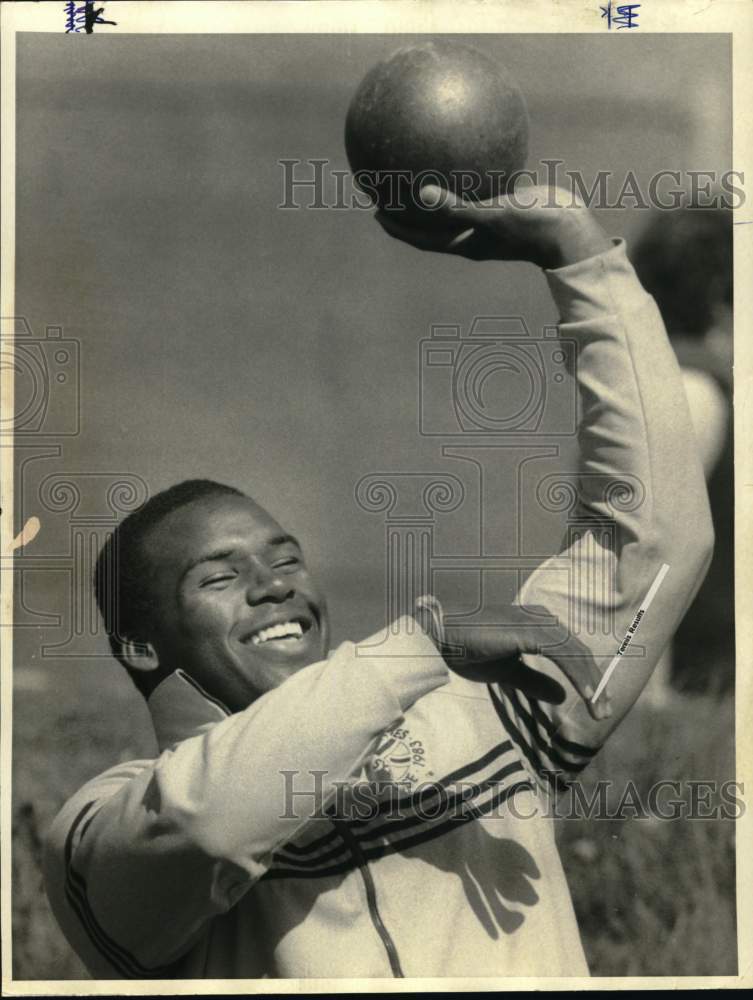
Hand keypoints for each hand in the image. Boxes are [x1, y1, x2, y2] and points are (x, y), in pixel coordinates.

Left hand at [375, 183, 612, 268]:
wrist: (570, 230)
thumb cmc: (531, 228)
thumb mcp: (492, 215)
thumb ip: (456, 207)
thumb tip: (421, 192)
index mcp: (463, 242)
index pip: (420, 238)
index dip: (396, 227)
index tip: (375, 210)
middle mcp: (472, 234)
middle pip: (432, 222)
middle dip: (410, 207)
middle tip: (389, 185)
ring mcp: (489, 220)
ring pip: (457, 203)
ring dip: (439, 189)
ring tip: (422, 165)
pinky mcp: (506, 205)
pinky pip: (482, 186)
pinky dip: (472, 172)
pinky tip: (468, 146)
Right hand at [415, 595, 610, 720]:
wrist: (442, 639)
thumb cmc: (467, 651)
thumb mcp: (507, 671)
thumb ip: (533, 681)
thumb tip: (561, 696)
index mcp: (536, 624)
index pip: (570, 650)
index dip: (586, 676)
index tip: (597, 704)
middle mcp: (540, 618)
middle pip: (578, 651)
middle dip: (595, 682)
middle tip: (603, 712)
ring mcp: (536, 622)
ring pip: (575, 652)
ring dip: (591, 682)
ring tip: (599, 710)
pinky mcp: (530, 630)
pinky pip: (564, 654)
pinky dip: (578, 675)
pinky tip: (588, 694)